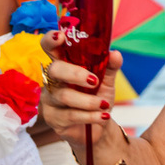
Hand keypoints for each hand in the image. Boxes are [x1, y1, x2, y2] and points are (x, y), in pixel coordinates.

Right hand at [39, 29, 121, 147]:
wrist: (98, 128)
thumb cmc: (97, 99)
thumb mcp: (107, 81)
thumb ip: (110, 67)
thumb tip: (115, 54)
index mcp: (64, 65)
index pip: (50, 48)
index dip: (51, 40)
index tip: (61, 36)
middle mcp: (52, 80)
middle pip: (54, 70)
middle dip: (75, 74)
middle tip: (94, 81)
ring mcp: (50, 100)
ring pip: (64, 96)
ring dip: (88, 101)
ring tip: (105, 104)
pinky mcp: (53, 118)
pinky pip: (69, 115)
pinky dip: (89, 116)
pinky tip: (102, 116)